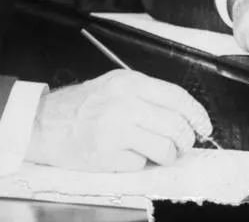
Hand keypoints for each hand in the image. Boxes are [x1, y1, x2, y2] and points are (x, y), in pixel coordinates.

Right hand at [23, 69, 211, 171]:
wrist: (44, 123)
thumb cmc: (82, 105)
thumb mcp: (115, 84)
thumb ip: (146, 94)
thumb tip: (182, 114)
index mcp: (129, 83)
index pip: (177, 97)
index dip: (197, 115)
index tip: (204, 127)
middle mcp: (124, 103)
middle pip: (175, 126)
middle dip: (184, 141)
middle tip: (181, 144)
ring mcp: (114, 130)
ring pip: (164, 149)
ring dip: (166, 156)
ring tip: (157, 153)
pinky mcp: (105, 155)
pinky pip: (140, 164)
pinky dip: (139, 164)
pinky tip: (127, 155)